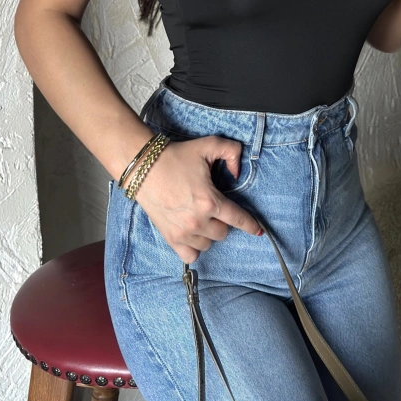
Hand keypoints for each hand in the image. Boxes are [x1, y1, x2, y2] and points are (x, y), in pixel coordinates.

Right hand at [128, 135, 263, 263]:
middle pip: (223, 233)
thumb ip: (232, 151)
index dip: (250, 224)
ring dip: (209, 233)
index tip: (257, 230)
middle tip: (213, 207)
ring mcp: (183, 233)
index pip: (238, 219)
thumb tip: (238, 173)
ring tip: (200, 217)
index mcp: (210, 201)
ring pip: (209, 244)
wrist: (143, 167)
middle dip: (222, 220)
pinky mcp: (170, 238)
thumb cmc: (176, 156)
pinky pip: (191, 255)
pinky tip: (193, 235)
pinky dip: (195, 248)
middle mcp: (198, 221)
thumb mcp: (208, 145)